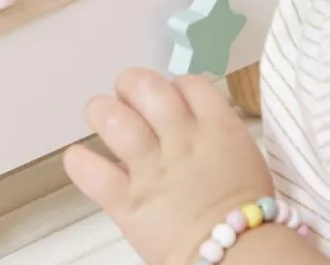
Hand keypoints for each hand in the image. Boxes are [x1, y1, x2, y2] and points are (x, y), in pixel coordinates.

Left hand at [65, 70, 273, 264]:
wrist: (243, 260)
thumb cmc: (249, 219)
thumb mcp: (243, 160)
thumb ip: (212, 134)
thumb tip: (181, 120)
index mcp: (217, 128)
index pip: (189, 83)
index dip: (174, 86)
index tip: (169, 100)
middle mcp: (181, 140)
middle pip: (145, 86)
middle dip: (131, 85)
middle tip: (128, 100)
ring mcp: (152, 170)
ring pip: (112, 118)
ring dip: (102, 112)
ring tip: (103, 119)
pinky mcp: (127, 202)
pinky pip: (90, 171)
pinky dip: (79, 162)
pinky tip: (81, 160)